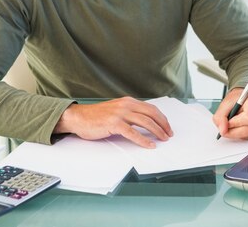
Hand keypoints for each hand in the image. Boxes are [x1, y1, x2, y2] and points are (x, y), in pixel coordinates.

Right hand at [54, 97, 172, 147]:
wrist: (79, 117)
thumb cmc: (96, 117)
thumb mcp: (116, 110)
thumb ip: (129, 113)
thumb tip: (145, 123)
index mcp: (128, 101)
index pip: (151, 108)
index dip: (161, 118)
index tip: (167, 127)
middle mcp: (126, 105)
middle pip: (151, 114)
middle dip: (163, 124)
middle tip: (169, 134)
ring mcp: (120, 113)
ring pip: (145, 122)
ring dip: (157, 132)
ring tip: (163, 139)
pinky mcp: (114, 124)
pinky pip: (133, 133)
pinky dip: (144, 140)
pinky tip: (150, 145)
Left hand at [213, 88, 247, 139]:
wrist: (246, 99)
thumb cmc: (238, 99)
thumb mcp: (226, 102)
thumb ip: (221, 116)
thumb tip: (223, 130)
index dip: (235, 123)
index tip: (227, 122)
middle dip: (234, 131)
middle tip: (226, 128)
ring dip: (237, 133)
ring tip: (233, 124)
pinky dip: (242, 134)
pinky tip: (240, 126)